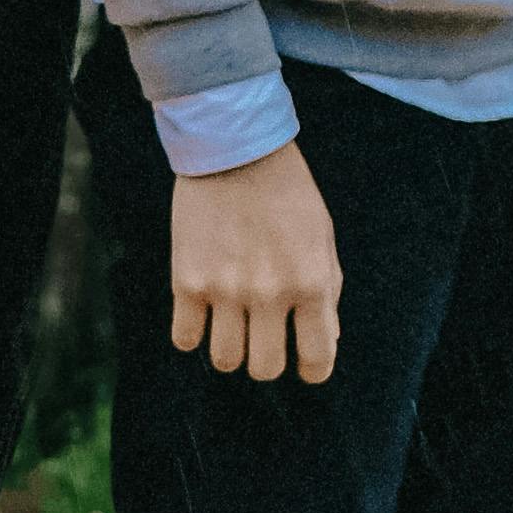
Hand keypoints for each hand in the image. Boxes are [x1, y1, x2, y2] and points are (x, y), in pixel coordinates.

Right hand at [170, 140, 342, 383]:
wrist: (234, 143)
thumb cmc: (286, 191)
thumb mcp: (322, 235)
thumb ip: (328, 291)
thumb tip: (327, 341)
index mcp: (311, 283)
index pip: (317, 361)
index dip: (311, 368)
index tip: (302, 359)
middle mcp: (270, 293)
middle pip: (265, 369)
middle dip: (266, 359)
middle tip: (261, 335)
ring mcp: (226, 289)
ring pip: (224, 361)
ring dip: (229, 347)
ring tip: (230, 322)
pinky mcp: (187, 279)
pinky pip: (184, 339)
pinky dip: (192, 333)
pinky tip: (200, 311)